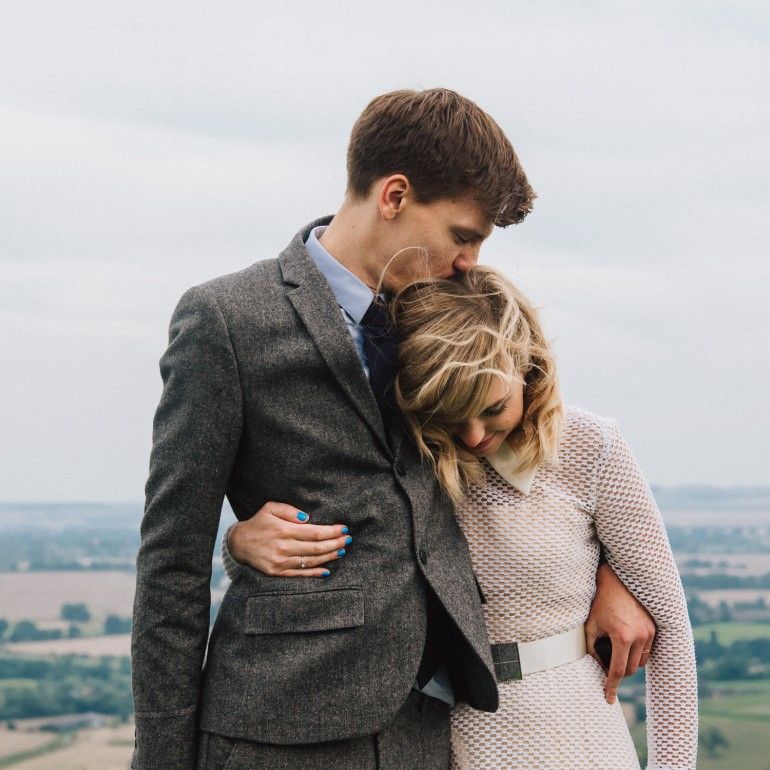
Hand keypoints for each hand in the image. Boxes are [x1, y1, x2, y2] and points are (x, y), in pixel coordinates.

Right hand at [228, 502, 350, 577]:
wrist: (239, 543)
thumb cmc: (258, 523)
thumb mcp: (270, 508)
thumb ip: (289, 510)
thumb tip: (307, 518)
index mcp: (284, 530)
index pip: (315, 532)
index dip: (332, 531)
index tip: (344, 528)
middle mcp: (284, 547)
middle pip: (316, 548)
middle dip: (336, 543)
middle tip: (348, 540)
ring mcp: (281, 562)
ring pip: (311, 561)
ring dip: (329, 557)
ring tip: (342, 551)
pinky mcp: (277, 572)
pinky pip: (300, 574)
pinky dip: (315, 573)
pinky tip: (327, 570)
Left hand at [585, 562, 655, 703]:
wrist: (617, 580)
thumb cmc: (600, 601)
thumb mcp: (591, 625)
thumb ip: (592, 648)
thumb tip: (596, 667)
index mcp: (623, 636)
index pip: (617, 670)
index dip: (611, 686)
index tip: (607, 699)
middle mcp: (640, 636)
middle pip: (630, 669)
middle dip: (618, 672)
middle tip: (605, 665)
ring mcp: (650, 632)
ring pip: (640, 662)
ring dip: (628, 663)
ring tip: (614, 652)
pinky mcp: (655, 628)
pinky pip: (647, 651)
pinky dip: (637, 653)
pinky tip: (625, 644)